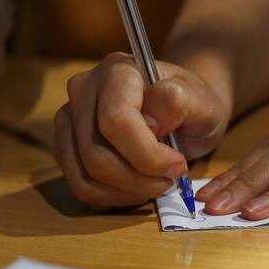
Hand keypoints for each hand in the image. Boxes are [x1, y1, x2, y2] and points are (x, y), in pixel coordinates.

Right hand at [53, 53, 228, 208]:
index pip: (116, 121)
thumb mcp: (202, 102)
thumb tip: (150, 122)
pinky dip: (113, 197)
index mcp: (117, 71)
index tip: (178, 165)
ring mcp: (69, 119)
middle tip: (170, 179)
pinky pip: (80, 186)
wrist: (182, 110)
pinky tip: (137, 188)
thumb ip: (178, 103)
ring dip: (127, 192)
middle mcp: (83, 90)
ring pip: (85, 175)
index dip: (148, 155)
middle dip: (140, 179)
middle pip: (96, 155)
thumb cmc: (193, 106)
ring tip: (156, 183)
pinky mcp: (66, 146)